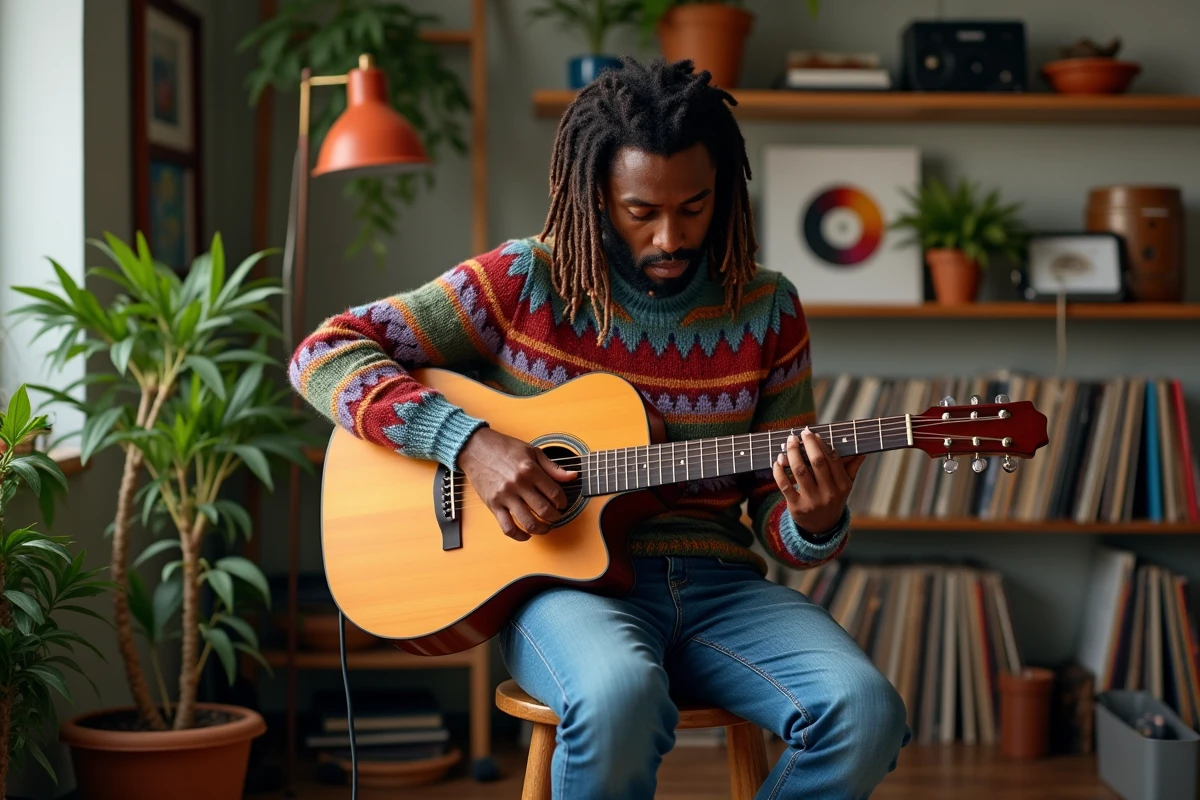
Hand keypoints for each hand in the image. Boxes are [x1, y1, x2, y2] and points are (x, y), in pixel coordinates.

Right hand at [459, 427, 577, 541]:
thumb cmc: (504, 447)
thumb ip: (553, 467)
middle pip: (544, 510)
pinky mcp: (492, 505)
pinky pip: (507, 527)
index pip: (554, 493)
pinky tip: (526, 534)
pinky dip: (519, 536)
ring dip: (541, 529)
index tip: (562, 504)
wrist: (475, 448)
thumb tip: (573, 476)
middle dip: (555, 517)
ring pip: (528, 522)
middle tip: (556, 516)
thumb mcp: (532, 451)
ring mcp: (505, 496)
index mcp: (530, 469)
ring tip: (545, 527)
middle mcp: (518, 484)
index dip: (563, 502)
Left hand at [772, 427, 864, 535]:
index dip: (822, 444)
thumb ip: (852, 468)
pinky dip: (779, 470)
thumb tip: (862, 452)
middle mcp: (828, 493)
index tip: (814, 434)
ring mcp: (812, 501)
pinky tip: (778, 460)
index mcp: (842, 485)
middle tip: (800, 433)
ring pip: (799, 471)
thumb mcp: (845, 486)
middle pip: (817, 462)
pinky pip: (784, 484)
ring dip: (792, 453)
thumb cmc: (833, 499)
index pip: (833, 459)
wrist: (822, 527)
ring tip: (789, 442)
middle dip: (808, 444)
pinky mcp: (796, 507)